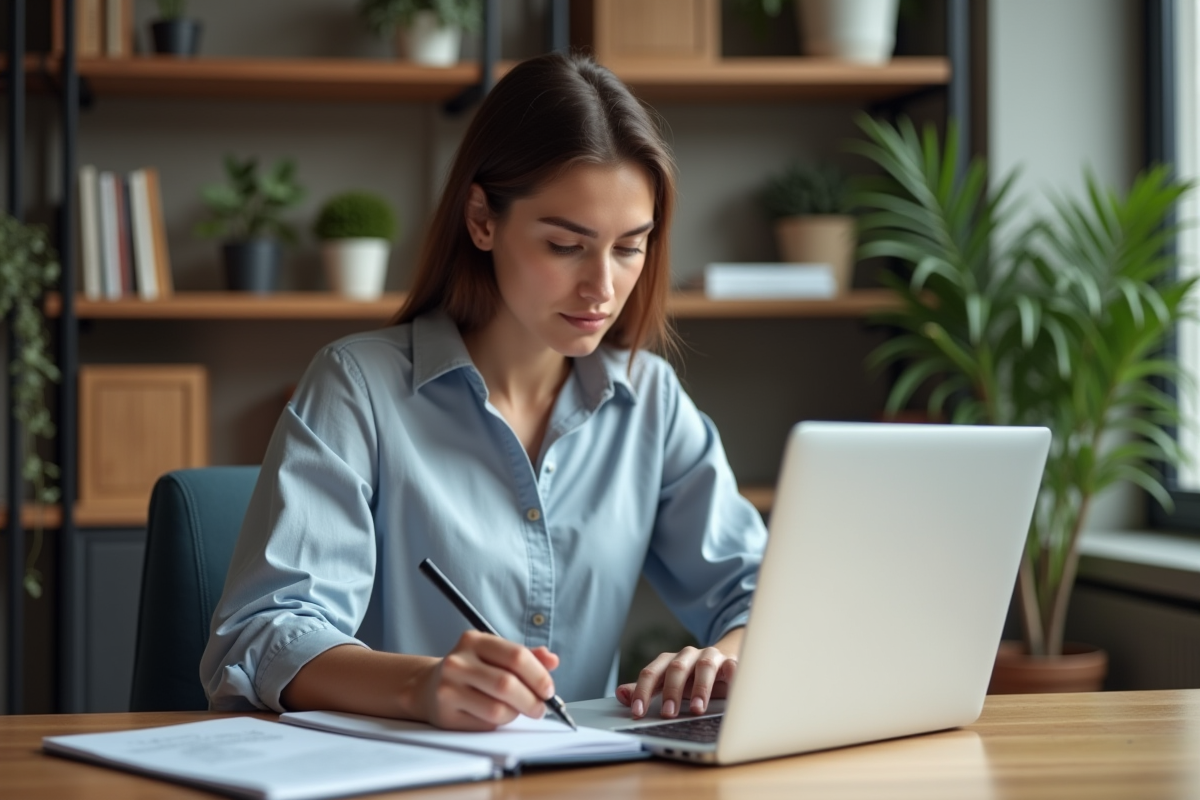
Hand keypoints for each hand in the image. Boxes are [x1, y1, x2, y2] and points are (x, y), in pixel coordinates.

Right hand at [417, 630, 559, 730]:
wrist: (429, 687)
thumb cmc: (471, 670)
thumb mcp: (496, 655)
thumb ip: (526, 657)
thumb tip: (552, 660)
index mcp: (475, 640)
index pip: (516, 656)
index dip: (538, 675)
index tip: (549, 689)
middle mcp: (458, 661)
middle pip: (507, 684)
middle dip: (532, 700)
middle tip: (540, 708)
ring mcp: (449, 687)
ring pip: (498, 708)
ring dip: (516, 713)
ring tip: (517, 710)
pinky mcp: (446, 713)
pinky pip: (485, 723)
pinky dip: (499, 723)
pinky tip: (497, 716)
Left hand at [615, 628, 742, 719]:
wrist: (723, 662)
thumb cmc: (692, 679)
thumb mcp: (667, 685)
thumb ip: (646, 690)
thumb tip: (620, 694)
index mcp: (669, 662)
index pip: (651, 673)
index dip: (643, 691)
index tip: (637, 712)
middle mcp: (688, 656)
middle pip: (676, 668)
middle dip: (671, 692)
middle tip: (668, 714)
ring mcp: (710, 657)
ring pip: (704, 666)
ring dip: (700, 688)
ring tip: (696, 710)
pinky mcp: (731, 662)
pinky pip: (731, 666)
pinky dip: (731, 676)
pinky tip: (730, 691)